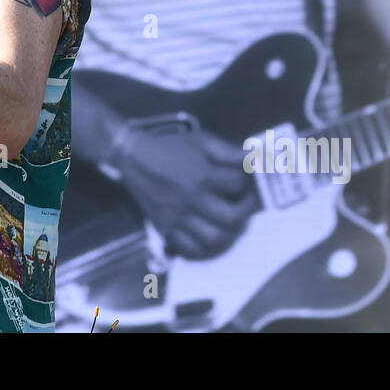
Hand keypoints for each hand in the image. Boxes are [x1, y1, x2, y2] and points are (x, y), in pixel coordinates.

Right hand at [115, 129, 259, 259]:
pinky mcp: (167, 228)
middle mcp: (191, 199)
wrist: (133, 157)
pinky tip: (210, 234)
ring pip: (214, 238)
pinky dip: (205, 248)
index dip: (248, 182)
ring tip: (230, 222)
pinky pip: (191, 249)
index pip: (237, 185)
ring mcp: (178, 217)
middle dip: (245, 211)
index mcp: (201, 174)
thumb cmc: (171, 147)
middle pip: (231, 217)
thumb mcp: (201, 141)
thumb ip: (228, 152)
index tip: (250, 182)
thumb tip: (255, 160)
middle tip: (246, 206)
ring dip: (229, 232)